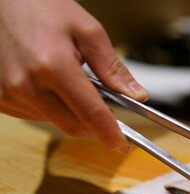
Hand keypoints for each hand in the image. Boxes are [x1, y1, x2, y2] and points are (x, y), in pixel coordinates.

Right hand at [0, 0, 148, 152]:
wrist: (2, 2)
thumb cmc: (43, 8)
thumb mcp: (88, 31)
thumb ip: (113, 67)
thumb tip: (137, 95)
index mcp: (53, 65)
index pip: (91, 114)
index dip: (111, 134)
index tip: (123, 145)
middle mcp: (26, 84)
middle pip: (74, 126)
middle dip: (93, 124)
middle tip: (103, 107)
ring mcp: (8, 93)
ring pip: (54, 123)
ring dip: (70, 112)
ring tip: (67, 80)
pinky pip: (34, 116)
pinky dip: (48, 108)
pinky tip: (48, 84)